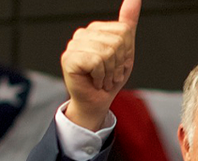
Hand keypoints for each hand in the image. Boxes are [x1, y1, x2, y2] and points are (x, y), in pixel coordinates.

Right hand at [61, 0, 140, 130]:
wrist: (97, 100)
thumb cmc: (109, 77)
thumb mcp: (125, 50)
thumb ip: (128, 23)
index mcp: (96, 30)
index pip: (124, 32)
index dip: (127, 52)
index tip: (118, 64)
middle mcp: (82, 34)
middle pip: (117, 42)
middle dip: (119, 64)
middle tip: (110, 74)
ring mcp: (74, 45)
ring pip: (107, 52)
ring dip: (110, 72)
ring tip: (103, 78)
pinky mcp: (69, 58)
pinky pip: (97, 62)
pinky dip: (101, 76)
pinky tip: (95, 81)